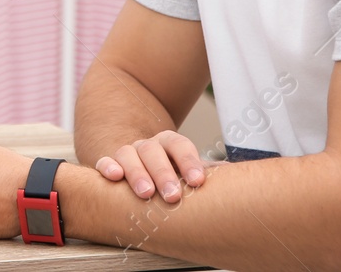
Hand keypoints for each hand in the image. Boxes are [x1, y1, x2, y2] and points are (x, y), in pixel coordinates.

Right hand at [93, 129, 209, 201]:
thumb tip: (236, 175)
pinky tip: (115, 177)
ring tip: (146, 193)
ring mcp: (128, 153)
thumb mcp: (188, 172)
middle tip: (173, 196)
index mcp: (170, 144)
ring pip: (129, 154)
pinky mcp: (109, 164)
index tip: (197, 182)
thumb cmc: (172, 175)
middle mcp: (148, 146)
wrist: (140, 167)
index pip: (180, 146)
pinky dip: (108, 167)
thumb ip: (206, 172)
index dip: (189, 162)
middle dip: (163, 173)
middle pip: (154, 151)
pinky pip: (105, 161)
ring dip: (137, 173)